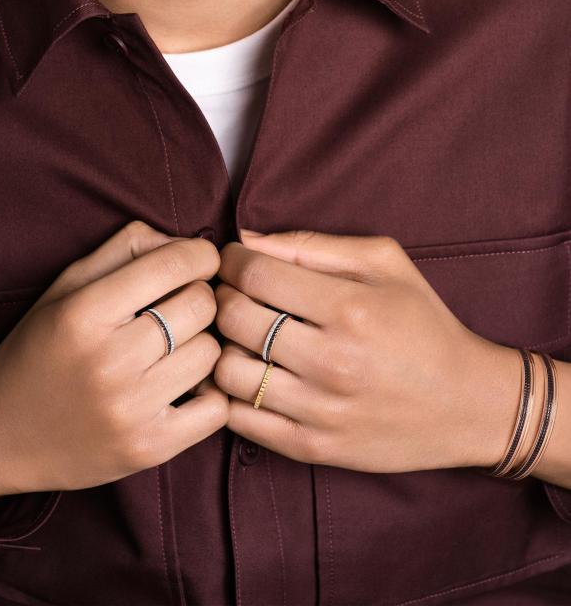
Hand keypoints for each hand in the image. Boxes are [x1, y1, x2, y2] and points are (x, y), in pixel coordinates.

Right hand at [0, 220, 228, 506]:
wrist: (0, 436)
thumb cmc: (40, 350)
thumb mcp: (67, 288)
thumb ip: (124, 250)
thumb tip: (184, 242)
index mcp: (84, 314)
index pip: (173, 265)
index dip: (200, 255)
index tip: (200, 261)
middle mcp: (108, 361)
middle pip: (201, 306)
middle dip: (199, 298)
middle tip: (182, 307)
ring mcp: (130, 410)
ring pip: (211, 353)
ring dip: (202, 344)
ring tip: (177, 348)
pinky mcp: (148, 449)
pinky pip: (216, 407)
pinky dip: (211, 392)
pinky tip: (187, 385)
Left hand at [213, 229, 519, 473]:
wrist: (466, 404)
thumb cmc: (423, 324)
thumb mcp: (386, 263)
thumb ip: (314, 245)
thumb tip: (248, 240)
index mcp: (350, 308)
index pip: (255, 274)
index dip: (232, 261)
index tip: (234, 260)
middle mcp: (331, 361)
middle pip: (233, 318)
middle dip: (222, 296)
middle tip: (233, 293)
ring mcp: (319, 410)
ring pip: (227, 370)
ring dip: (222, 345)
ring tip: (240, 336)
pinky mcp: (312, 448)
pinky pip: (238, 418)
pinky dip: (228, 392)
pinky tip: (246, 372)